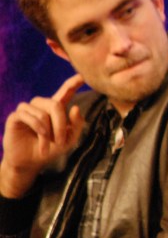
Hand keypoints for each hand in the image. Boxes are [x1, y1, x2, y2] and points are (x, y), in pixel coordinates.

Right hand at [0, 74, 85, 197]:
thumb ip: (76, 125)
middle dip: (61, 124)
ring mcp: (27, 110)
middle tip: (62, 141)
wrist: (31, 162)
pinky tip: (41, 138)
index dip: (73, 83)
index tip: (82, 75)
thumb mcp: (69, 140)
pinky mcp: (15, 117)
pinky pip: (28, 115)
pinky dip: (38, 127)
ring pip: (42, 111)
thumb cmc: (50, 150)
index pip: (65, 91)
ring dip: (49, 130)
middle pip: (55, 104)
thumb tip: (75, 107)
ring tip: (48, 143)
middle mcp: (41, 106)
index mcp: (55, 109)